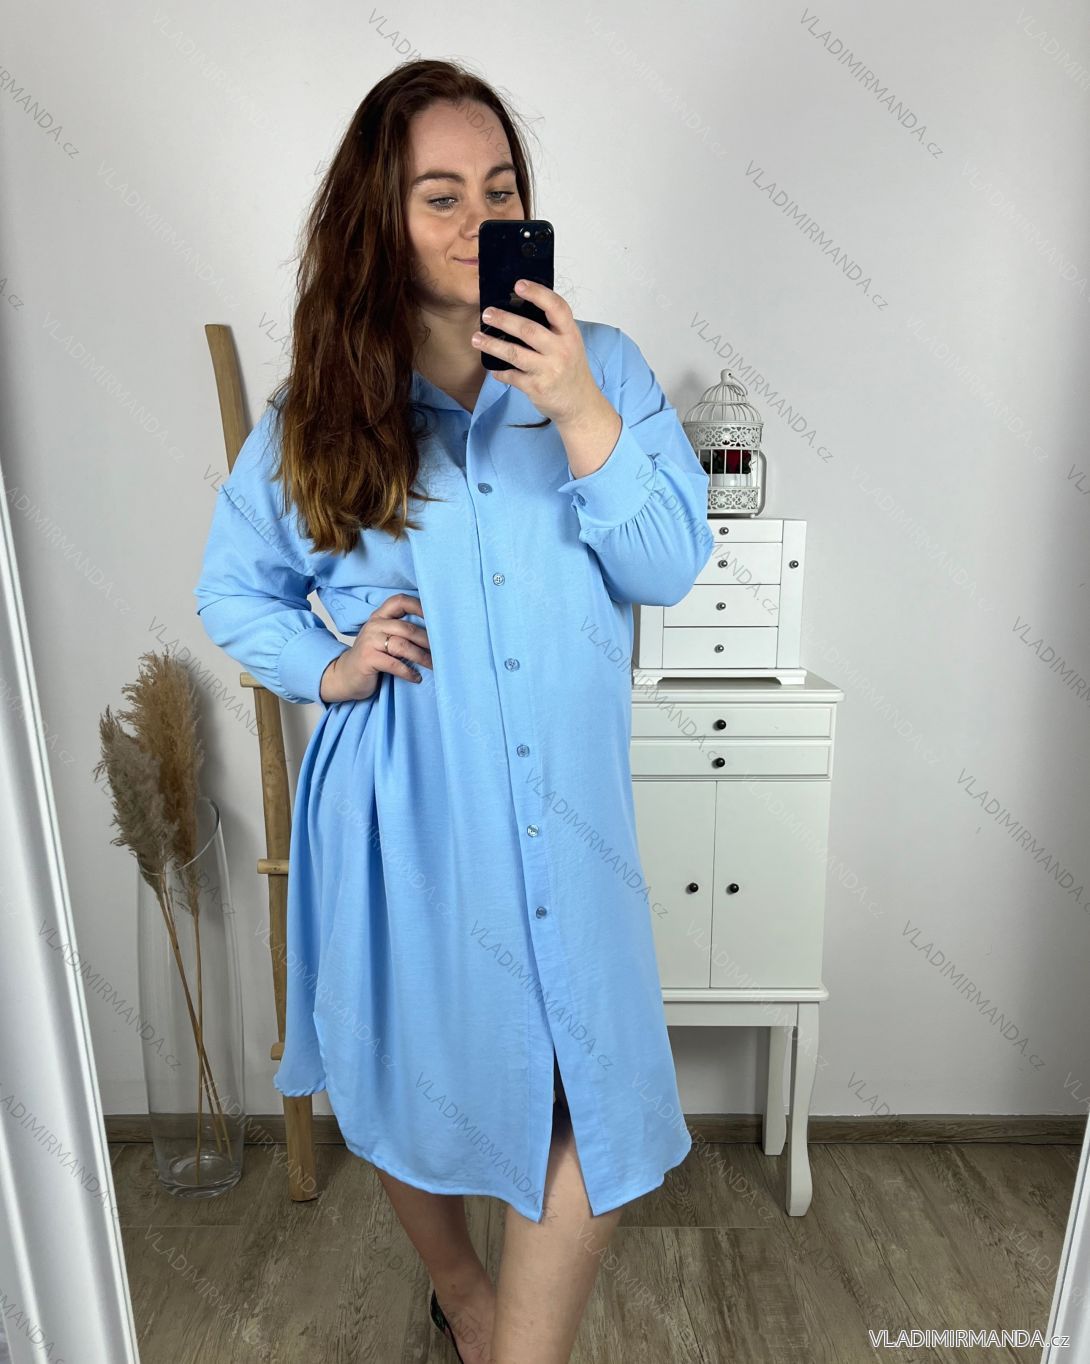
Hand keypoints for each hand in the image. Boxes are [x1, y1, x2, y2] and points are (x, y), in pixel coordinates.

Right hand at [319, 593, 431, 703]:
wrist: (344, 676)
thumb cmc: (371, 657)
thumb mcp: (383, 638)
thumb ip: (400, 631)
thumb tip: (434, 633)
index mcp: (379, 617)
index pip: (400, 601)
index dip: (419, 606)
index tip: (438, 617)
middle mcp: (374, 625)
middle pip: (407, 628)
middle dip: (428, 640)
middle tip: (442, 651)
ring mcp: (369, 641)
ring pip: (402, 645)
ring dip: (422, 657)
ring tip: (433, 665)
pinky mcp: (368, 659)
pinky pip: (394, 664)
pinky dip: (408, 672)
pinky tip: (416, 678)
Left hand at [472, 280, 605, 426]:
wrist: (581, 405)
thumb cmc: (571, 369)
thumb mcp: (570, 344)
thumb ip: (553, 328)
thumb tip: (519, 307)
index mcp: (570, 335)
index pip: (557, 308)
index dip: (537, 294)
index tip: (518, 284)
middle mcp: (561, 351)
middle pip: (529, 330)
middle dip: (504, 320)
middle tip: (486, 314)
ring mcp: (549, 370)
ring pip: (515, 353)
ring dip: (492, 345)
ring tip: (476, 338)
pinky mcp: (537, 388)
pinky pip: (512, 377)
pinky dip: (500, 372)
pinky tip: (492, 369)